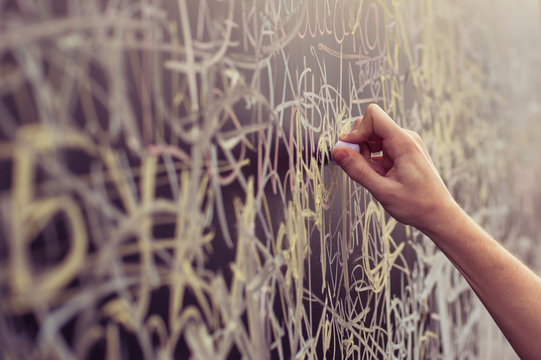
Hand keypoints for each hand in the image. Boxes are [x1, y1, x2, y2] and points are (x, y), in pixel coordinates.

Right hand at [331, 104, 458, 232]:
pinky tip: (378, 177)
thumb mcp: (382, 190)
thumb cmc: (417, 205)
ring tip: (373, 176)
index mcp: (403, 143)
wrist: (438, 215)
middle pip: (371, 125)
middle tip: (360, 167)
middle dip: (359, 144)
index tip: (348, 150)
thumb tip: (337, 152)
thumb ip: (358, 170)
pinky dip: (372, 159)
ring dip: (365, 154)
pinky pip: (379, 147)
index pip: (373, 116)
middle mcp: (405, 138)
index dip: (357, 130)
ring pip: (373, 137)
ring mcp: (405, 144)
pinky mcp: (402, 152)